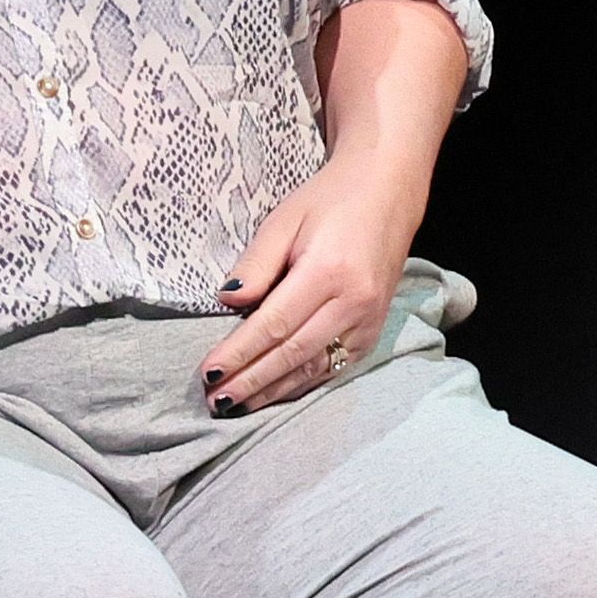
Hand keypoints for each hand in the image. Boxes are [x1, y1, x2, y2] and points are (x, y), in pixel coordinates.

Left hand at [197, 156, 421, 416]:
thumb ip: (256, 264)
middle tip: (216, 401)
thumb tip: (227, 304)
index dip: (239, 353)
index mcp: (328, 271)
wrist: (388, 192)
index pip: (274, 324)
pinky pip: (335, 367)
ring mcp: (369, 320)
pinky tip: (276, 394)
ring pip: (315, 368)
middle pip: (293, 354)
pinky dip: (303, 385)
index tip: (208, 373)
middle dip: (251, 381)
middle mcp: (353, 302)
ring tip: (238, 406)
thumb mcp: (284, 219)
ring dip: (274, 391)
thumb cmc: (330, 200)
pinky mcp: (375, 330)